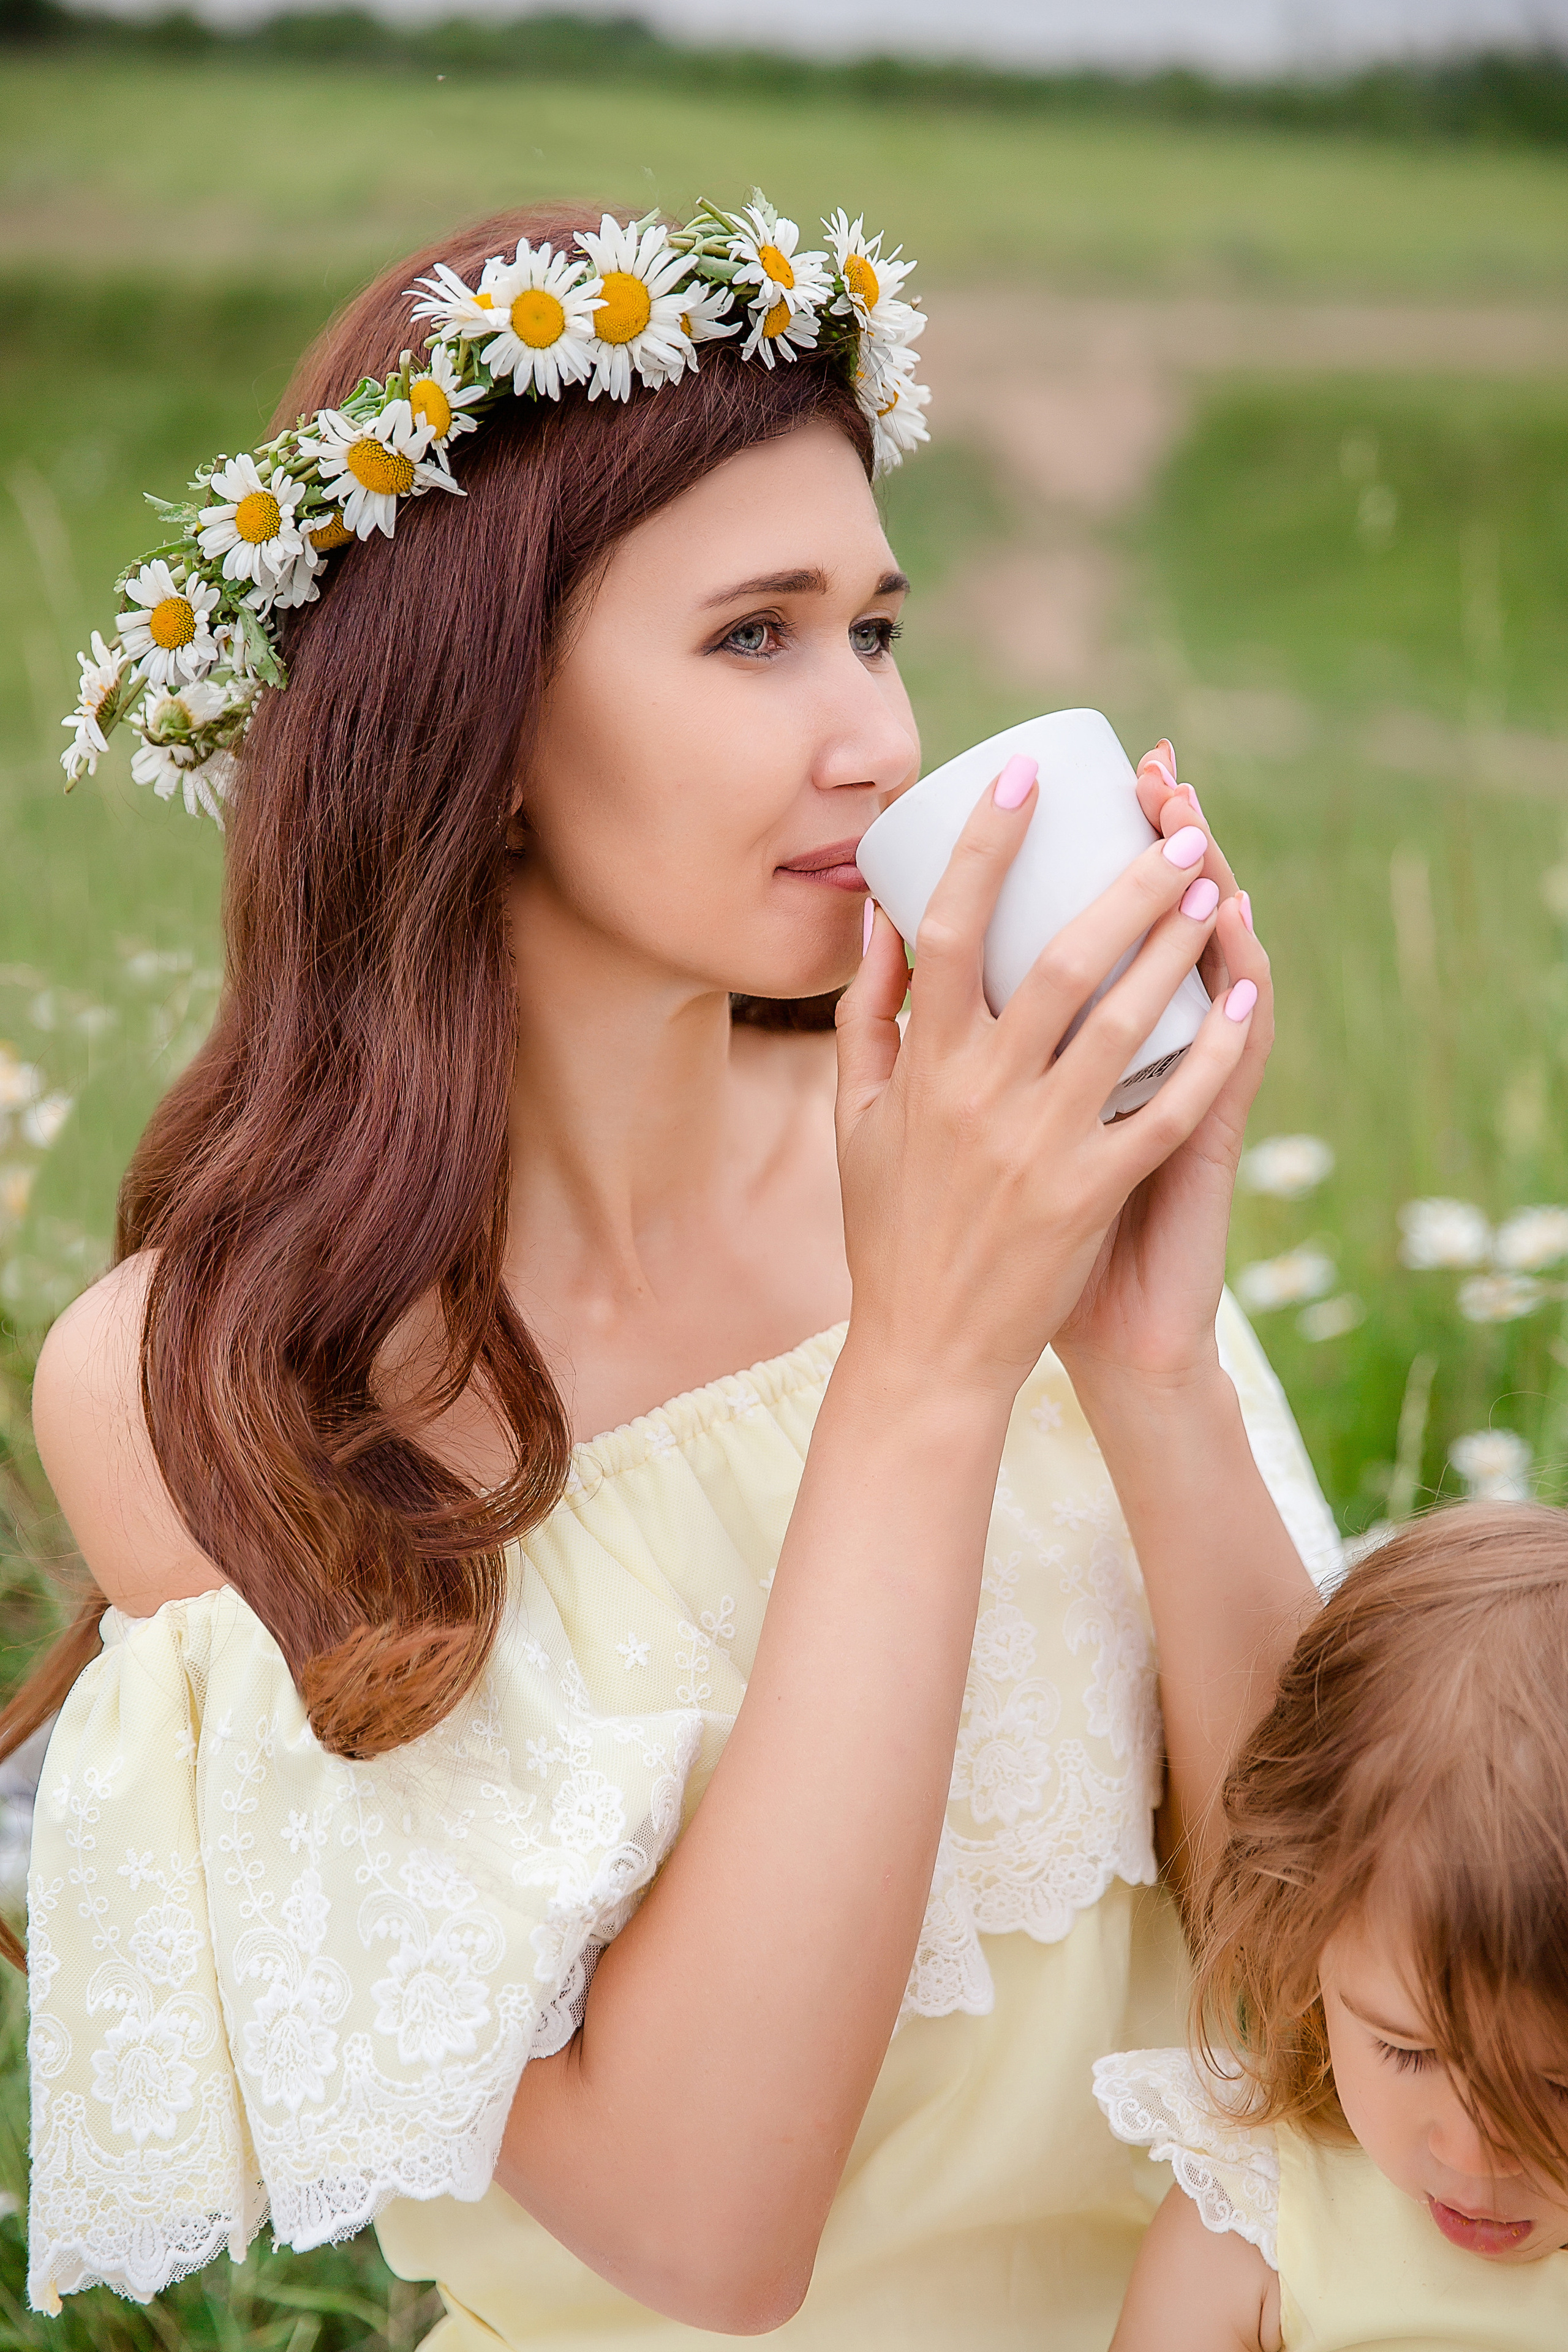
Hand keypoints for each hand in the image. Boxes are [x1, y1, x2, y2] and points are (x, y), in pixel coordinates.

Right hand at [834, 749, 1263, 1407]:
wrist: (927, 1349)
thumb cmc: (888, 1225)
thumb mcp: (856, 1115)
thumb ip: (869, 1014)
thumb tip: (888, 912)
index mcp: (923, 1068)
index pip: (953, 929)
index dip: (988, 845)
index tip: (1025, 776)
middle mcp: (983, 1097)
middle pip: (1065, 962)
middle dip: (1126, 884)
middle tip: (1174, 827)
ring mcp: (1044, 1147)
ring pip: (1127, 1025)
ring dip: (1177, 949)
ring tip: (1215, 889)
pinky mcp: (1094, 1195)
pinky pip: (1170, 1111)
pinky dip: (1217, 1054)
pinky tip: (1252, 1000)